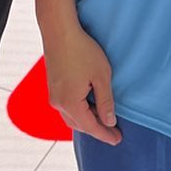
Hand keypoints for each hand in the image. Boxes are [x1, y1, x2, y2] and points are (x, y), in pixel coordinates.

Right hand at [44, 23, 120, 144]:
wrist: (59, 31)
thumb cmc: (82, 50)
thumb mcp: (101, 76)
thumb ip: (106, 102)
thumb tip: (109, 121)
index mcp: (71, 104)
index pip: (91, 127)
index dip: (106, 135)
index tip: (118, 139)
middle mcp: (58, 103)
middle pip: (79, 125)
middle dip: (97, 128)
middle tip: (114, 130)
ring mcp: (53, 95)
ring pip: (72, 116)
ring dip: (87, 119)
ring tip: (104, 117)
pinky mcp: (52, 86)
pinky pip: (66, 106)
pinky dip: (79, 110)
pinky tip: (90, 104)